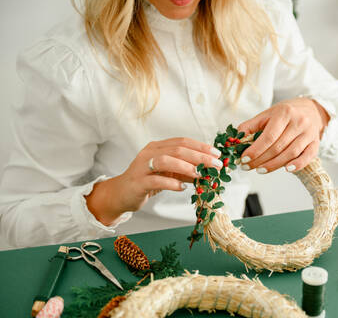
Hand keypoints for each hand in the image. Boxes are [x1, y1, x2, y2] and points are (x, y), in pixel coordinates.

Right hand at [85, 137, 222, 224]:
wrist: (120, 195)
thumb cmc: (146, 182)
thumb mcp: (168, 174)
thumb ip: (185, 171)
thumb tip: (208, 171)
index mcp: (158, 147)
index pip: (182, 142)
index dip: (201, 146)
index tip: (217, 154)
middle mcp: (149, 153)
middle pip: (177, 149)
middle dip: (199, 156)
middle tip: (216, 165)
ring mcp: (142, 167)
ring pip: (166, 160)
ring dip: (186, 167)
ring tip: (200, 174)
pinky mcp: (138, 182)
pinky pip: (156, 180)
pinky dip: (171, 183)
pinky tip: (182, 188)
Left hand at [237, 97, 329, 173]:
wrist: (310, 109)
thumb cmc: (285, 114)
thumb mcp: (267, 114)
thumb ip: (250, 126)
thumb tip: (235, 140)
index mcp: (284, 113)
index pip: (268, 136)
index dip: (255, 150)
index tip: (244, 159)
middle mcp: (298, 122)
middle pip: (278, 147)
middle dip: (260, 160)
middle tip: (247, 167)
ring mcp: (308, 134)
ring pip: (290, 154)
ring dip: (273, 165)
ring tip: (260, 170)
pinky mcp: (315, 143)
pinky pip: (307, 157)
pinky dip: (298, 165)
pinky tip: (286, 170)